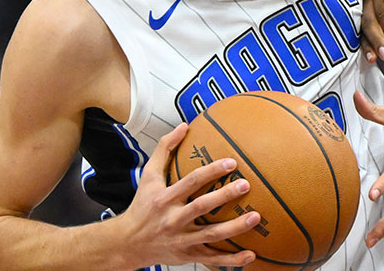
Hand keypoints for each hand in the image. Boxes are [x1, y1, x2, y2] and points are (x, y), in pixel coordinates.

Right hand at [116, 124, 261, 268]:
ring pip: (211, 235)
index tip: (232, 162)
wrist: (128, 243)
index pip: (191, 182)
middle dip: (224, 196)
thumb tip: (183, 126)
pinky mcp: (188, 255)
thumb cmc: (142, 206)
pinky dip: (231, 260)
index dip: (211, 171)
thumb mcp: (148, 176)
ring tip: (255, 217)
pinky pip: (212, 259)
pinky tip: (251, 254)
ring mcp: (182, 239)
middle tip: (246, 185)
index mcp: (165, 199)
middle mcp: (173, 219)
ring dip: (235, 228)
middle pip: (201, 207)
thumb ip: (165, 150)